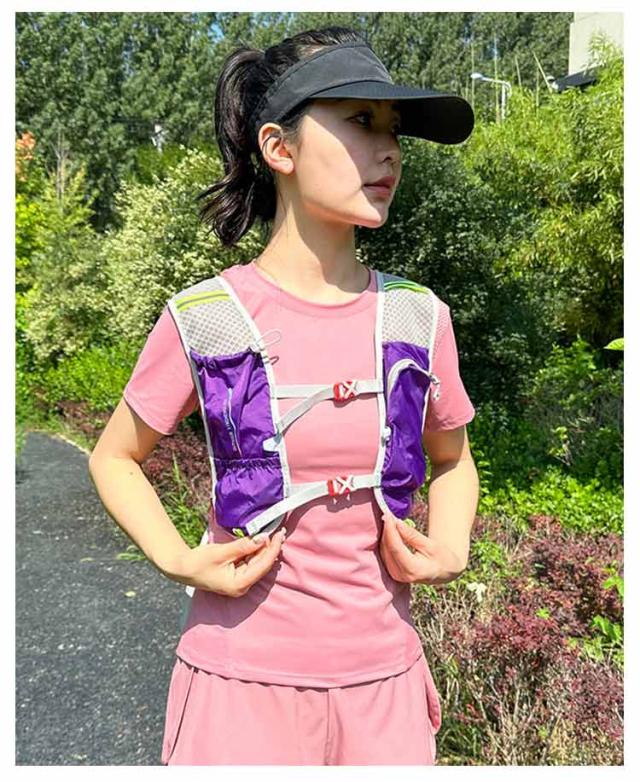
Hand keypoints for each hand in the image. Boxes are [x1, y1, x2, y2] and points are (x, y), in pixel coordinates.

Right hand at [164, 529, 285, 596]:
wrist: (182, 568)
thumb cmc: (199, 562)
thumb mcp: (222, 552)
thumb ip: (244, 546)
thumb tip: (263, 538)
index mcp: (239, 584)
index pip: (263, 565)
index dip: (273, 549)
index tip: (280, 535)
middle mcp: (242, 586)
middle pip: (262, 565)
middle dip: (271, 548)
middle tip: (279, 531)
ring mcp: (240, 582)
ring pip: (257, 563)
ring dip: (264, 549)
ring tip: (272, 534)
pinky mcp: (236, 576)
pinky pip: (250, 563)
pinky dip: (255, 552)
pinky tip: (259, 541)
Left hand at [379, 512, 464, 585]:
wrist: (444, 572)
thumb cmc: (442, 559)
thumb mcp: (431, 545)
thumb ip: (412, 535)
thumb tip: (396, 523)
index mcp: (413, 570)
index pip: (395, 548)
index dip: (390, 530)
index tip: (388, 515)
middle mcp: (401, 575)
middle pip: (388, 549)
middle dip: (387, 531)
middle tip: (389, 515)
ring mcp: (395, 575)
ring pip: (384, 551)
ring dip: (386, 535)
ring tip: (391, 521)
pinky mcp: (393, 572)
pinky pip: (385, 554)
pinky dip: (388, 541)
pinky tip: (391, 532)